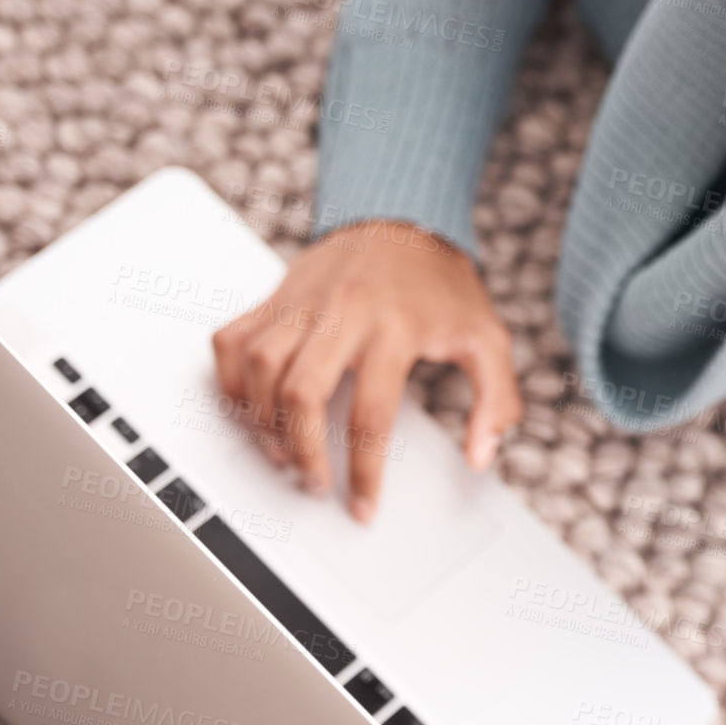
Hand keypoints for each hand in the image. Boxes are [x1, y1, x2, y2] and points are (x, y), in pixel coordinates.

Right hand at [211, 218, 522, 523]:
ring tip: (281, 454)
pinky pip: (232, 339)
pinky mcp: (276, 296)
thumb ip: (496, 399)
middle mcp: (343, 314)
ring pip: (259, 368)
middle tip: (313, 482)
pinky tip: (248, 406)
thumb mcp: (487, 338)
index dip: (364, 472)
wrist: (403, 218)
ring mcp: (303, 303)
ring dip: (261, 421)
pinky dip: (229, 379)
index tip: (362, 506)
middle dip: (302, 452)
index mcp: (396, 328)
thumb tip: (482, 455)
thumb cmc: (442, 285)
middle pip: (301, 394)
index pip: (371, 414)